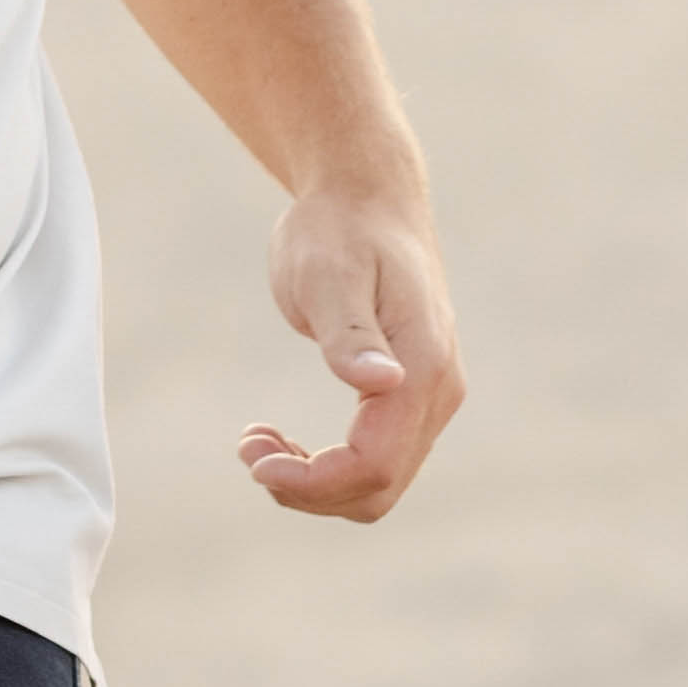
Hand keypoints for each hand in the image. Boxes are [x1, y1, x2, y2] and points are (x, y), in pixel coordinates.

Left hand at [236, 180, 461, 522]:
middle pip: (379, 488)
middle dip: (309, 488)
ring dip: (314, 482)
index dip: (314, 481)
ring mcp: (429, 398)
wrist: (367, 198)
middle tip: (249, 449)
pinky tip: (281, 440)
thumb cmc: (339, 230)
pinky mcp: (409, 397)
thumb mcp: (330, 274)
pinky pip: (375, 460)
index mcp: (423, 367)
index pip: (375, 463)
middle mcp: (438, 392)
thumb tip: (382, 383)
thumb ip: (352, 333)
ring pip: (378, 483)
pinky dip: (326, 468)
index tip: (253, 460)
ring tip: (256, 443)